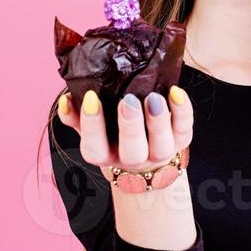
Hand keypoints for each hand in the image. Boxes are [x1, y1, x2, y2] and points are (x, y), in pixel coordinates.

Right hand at [56, 87, 193, 174]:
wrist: (148, 156)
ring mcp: (159, 152)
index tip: (91, 98)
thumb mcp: (92, 128)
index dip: (91, 125)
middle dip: (130, 126)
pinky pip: (184, 129)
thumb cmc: (112, 134)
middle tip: (127, 100)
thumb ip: (76, 116)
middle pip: (131, 151)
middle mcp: (132, 158)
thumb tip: (66, 99)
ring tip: (154, 97)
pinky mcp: (181, 140)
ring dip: (157, 121)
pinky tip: (176, 92)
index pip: (94, 146)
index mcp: (104, 154)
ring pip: (160, 144)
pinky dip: (183, 111)